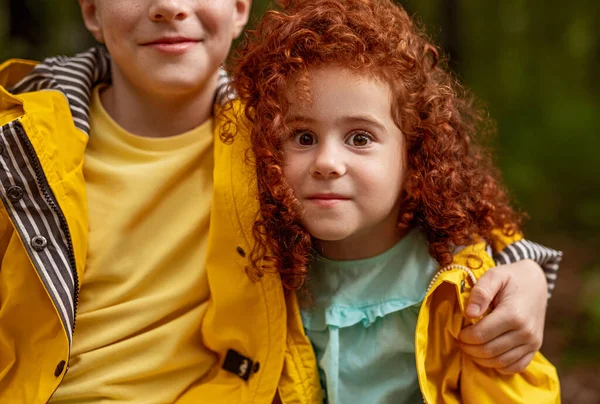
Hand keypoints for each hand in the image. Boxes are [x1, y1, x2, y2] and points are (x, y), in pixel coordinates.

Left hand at [458, 259, 547, 373]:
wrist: (536, 282)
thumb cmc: (511, 278)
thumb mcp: (494, 276)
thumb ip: (480, 292)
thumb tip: (469, 313)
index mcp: (513, 314)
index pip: (481, 335)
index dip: (465, 337)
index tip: (458, 333)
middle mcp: (526, 331)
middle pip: (489, 351)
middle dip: (470, 349)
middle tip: (461, 342)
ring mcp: (533, 342)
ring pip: (501, 361)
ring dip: (481, 359)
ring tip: (470, 348)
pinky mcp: (535, 348)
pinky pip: (516, 366)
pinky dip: (499, 366)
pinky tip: (487, 356)